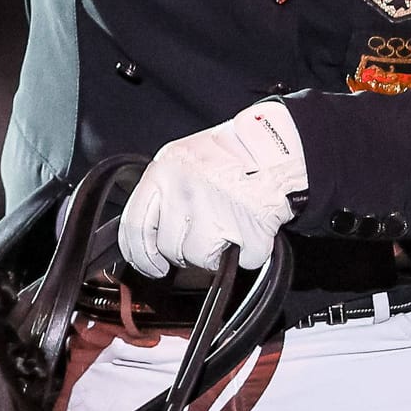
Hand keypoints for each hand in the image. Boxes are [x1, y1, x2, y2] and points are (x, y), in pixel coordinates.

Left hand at [118, 99, 305, 277]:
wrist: (275, 144)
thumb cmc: (230, 152)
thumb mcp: (181, 159)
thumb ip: (162, 193)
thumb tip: (146, 238)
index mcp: (163, 171)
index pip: (135, 227)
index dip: (141, 256)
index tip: (152, 266)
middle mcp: (185, 189)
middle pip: (170, 247)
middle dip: (185, 251)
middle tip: (203, 235)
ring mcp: (217, 208)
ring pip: (201, 259)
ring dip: (216, 252)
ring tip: (228, 225)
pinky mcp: (251, 225)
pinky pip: (242, 261)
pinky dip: (248, 253)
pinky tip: (249, 229)